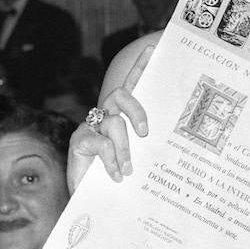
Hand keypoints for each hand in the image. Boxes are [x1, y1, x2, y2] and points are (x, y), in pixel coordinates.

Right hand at [66, 42, 152, 190]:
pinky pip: (100, 144)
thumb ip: (145, 149)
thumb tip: (170, 147)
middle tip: (145, 133)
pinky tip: (115, 175)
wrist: (89, 199)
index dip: (140, 67)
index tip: (153, 49)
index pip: (131, 85)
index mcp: (119, 115)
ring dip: (124, 148)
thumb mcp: (135, 160)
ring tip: (129, 170)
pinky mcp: (79, 141)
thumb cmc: (117, 177)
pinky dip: (111, 160)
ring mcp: (91, 127)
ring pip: (114, 123)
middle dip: (136, 110)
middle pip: (121, 95)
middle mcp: (104, 116)